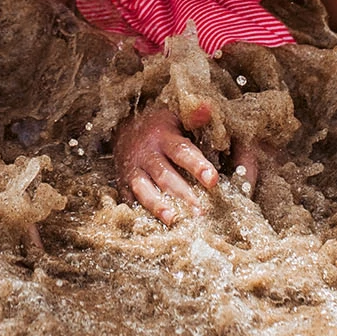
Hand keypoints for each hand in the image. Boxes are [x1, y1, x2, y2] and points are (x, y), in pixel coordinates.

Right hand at [114, 105, 219, 224]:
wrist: (123, 127)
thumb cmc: (159, 125)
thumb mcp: (176, 114)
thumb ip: (194, 116)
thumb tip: (209, 108)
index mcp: (162, 136)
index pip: (182, 151)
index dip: (197, 165)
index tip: (213, 180)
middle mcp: (146, 154)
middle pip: (165, 176)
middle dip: (183, 194)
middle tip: (201, 212)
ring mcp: (132, 171)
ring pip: (144, 190)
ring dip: (158, 206)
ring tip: (173, 220)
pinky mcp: (123, 185)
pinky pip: (129, 201)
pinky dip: (139, 214)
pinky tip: (151, 227)